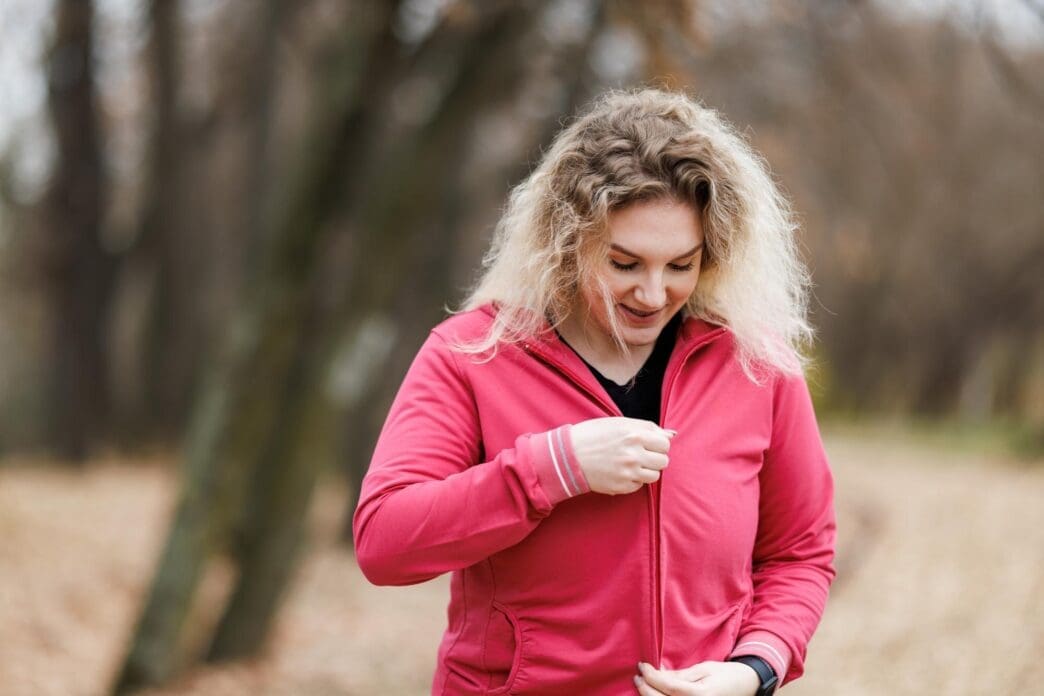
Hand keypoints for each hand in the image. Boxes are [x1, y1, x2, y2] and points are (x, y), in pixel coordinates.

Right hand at [569, 417, 674, 494]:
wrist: (567, 456)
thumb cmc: (593, 435)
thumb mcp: (619, 423)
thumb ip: (647, 428)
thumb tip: (672, 434)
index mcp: (634, 434)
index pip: (664, 443)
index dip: (658, 444)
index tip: (649, 444)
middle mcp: (633, 454)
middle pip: (663, 461)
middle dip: (655, 458)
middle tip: (640, 455)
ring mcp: (628, 472)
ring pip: (654, 476)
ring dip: (647, 470)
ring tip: (631, 464)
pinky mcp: (621, 486)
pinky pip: (640, 485)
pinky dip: (634, 480)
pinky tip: (621, 472)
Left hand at [634, 661, 759, 695]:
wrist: (747, 686)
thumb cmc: (725, 675)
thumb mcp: (703, 669)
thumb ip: (679, 675)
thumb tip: (657, 673)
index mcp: (700, 694)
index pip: (667, 687)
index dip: (651, 677)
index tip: (641, 666)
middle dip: (646, 689)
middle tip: (638, 677)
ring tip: (644, 686)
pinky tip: (655, 695)